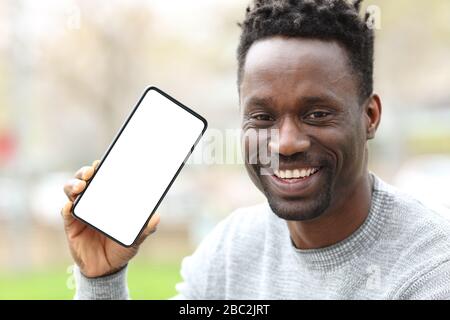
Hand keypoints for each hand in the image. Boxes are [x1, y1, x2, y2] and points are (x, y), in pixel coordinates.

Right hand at [61, 160, 159, 277]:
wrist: (107, 269)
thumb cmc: (121, 246)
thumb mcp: (136, 237)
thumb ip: (145, 228)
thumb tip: (156, 217)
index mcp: (107, 199)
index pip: (102, 178)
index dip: (100, 168)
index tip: (101, 162)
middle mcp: (92, 201)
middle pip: (83, 180)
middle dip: (85, 172)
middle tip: (91, 172)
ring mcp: (81, 212)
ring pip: (71, 191)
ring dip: (74, 185)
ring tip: (81, 187)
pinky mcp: (71, 226)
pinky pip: (66, 213)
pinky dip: (67, 208)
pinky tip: (71, 206)